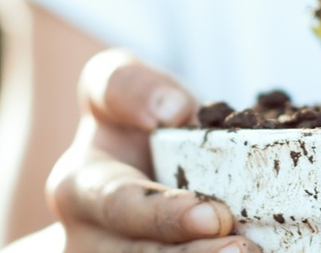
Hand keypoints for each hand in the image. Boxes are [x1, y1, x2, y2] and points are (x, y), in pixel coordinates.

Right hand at [46, 49, 260, 251]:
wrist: (140, 159)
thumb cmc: (131, 122)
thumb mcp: (115, 84)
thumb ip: (127, 85)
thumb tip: (169, 110)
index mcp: (78, 188)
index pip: (119, 206)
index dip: (164, 214)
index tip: (213, 215)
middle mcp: (89, 237)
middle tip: (242, 249)